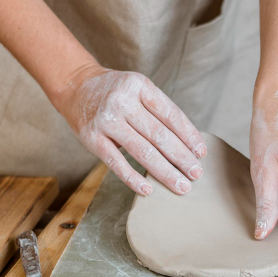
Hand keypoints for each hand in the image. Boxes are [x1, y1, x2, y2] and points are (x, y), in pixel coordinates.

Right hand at [53, 64, 207, 195]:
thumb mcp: (138, 90)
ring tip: (181, 186)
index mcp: (139, 86)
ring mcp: (106, 120)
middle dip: (181, 157)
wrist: (76, 87)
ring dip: (165, 171)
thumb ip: (158, 111)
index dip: (189, 136)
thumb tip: (189, 145)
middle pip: (159, 135)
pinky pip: (116, 163)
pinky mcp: (92, 138)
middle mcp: (123, 101)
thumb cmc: (116, 92)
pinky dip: (133, 178)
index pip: (171, 114)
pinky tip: (149, 190)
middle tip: (196, 174)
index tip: (202, 153)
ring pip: (142, 151)